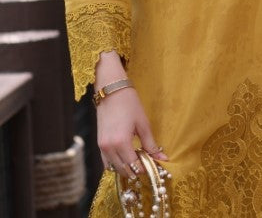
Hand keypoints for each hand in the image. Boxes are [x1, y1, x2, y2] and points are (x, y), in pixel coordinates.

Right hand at [94, 51, 167, 176]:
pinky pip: (106, 162)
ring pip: (114, 168)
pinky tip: (125, 158)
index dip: (145, 168)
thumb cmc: (129, 103)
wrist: (111, 90)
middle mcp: (109, 148)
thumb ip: (151, 144)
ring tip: (137, 161)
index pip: (134, 165)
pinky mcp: (99, 143)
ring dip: (126, 169)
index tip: (153, 165)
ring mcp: (102, 147)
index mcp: (121, 143)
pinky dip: (116, 164)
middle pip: (124, 170)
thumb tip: (162, 158)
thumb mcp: (143, 123)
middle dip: (136, 170)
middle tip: (146, 164)